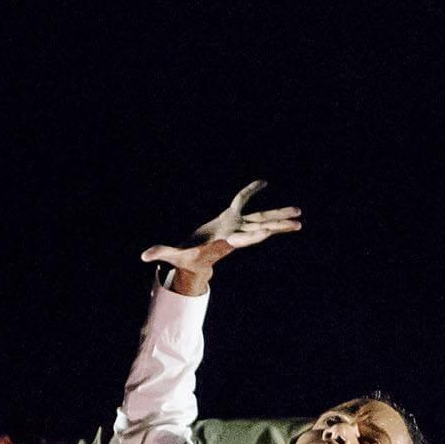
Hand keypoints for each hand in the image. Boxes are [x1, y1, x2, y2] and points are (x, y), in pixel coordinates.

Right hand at [141, 179, 302, 285]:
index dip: (248, 237)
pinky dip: (251, 192)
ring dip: (280, 217)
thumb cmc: (186, 258)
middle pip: (258, 231)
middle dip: (276, 228)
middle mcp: (234, 237)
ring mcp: (237, 228)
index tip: (266, 233)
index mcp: (222, 245)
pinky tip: (263, 182)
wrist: (196, 261)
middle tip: (297, 225)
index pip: (237, 241)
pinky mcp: (233, 220)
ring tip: (300, 214)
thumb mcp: (174, 256)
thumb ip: (162, 253)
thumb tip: (144, 256)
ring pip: (261, 220)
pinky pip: (245, 204)